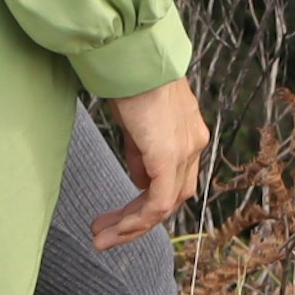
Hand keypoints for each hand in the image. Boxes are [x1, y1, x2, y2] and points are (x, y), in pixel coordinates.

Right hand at [91, 78, 209, 250]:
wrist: (133, 57)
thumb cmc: (131, 81)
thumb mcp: (136, 123)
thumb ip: (141, 153)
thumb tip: (139, 182)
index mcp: (189, 133)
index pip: (173, 180)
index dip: (145, 203)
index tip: (115, 216)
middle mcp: (194, 144)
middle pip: (172, 198)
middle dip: (136, 221)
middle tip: (103, 234)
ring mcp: (186, 151)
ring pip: (165, 206)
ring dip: (131, 227)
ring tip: (100, 238)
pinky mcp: (169, 157)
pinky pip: (157, 204)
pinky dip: (136, 221)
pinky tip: (115, 229)